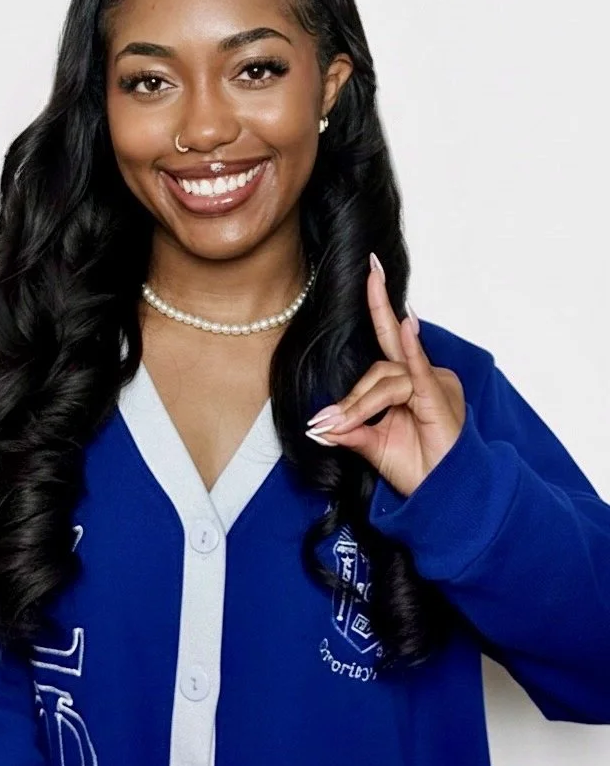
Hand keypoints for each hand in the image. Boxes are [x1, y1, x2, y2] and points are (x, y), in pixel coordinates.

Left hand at [304, 254, 465, 498]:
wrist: (445, 499)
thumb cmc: (418, 471)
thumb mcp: (372, 447)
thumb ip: (349, 429)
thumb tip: (319, 424)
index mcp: (410, 383)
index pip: (387, 342)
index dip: (380, 302)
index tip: (372, 266)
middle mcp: (425, 377)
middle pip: (379, 370)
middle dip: (352, 398)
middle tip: (328, 423)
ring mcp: (435, 385)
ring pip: (386, 380)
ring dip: (360, 405)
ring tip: (342, 428)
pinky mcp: (438, 398)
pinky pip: (418, 371)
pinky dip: (411, 349)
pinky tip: (407, 325)